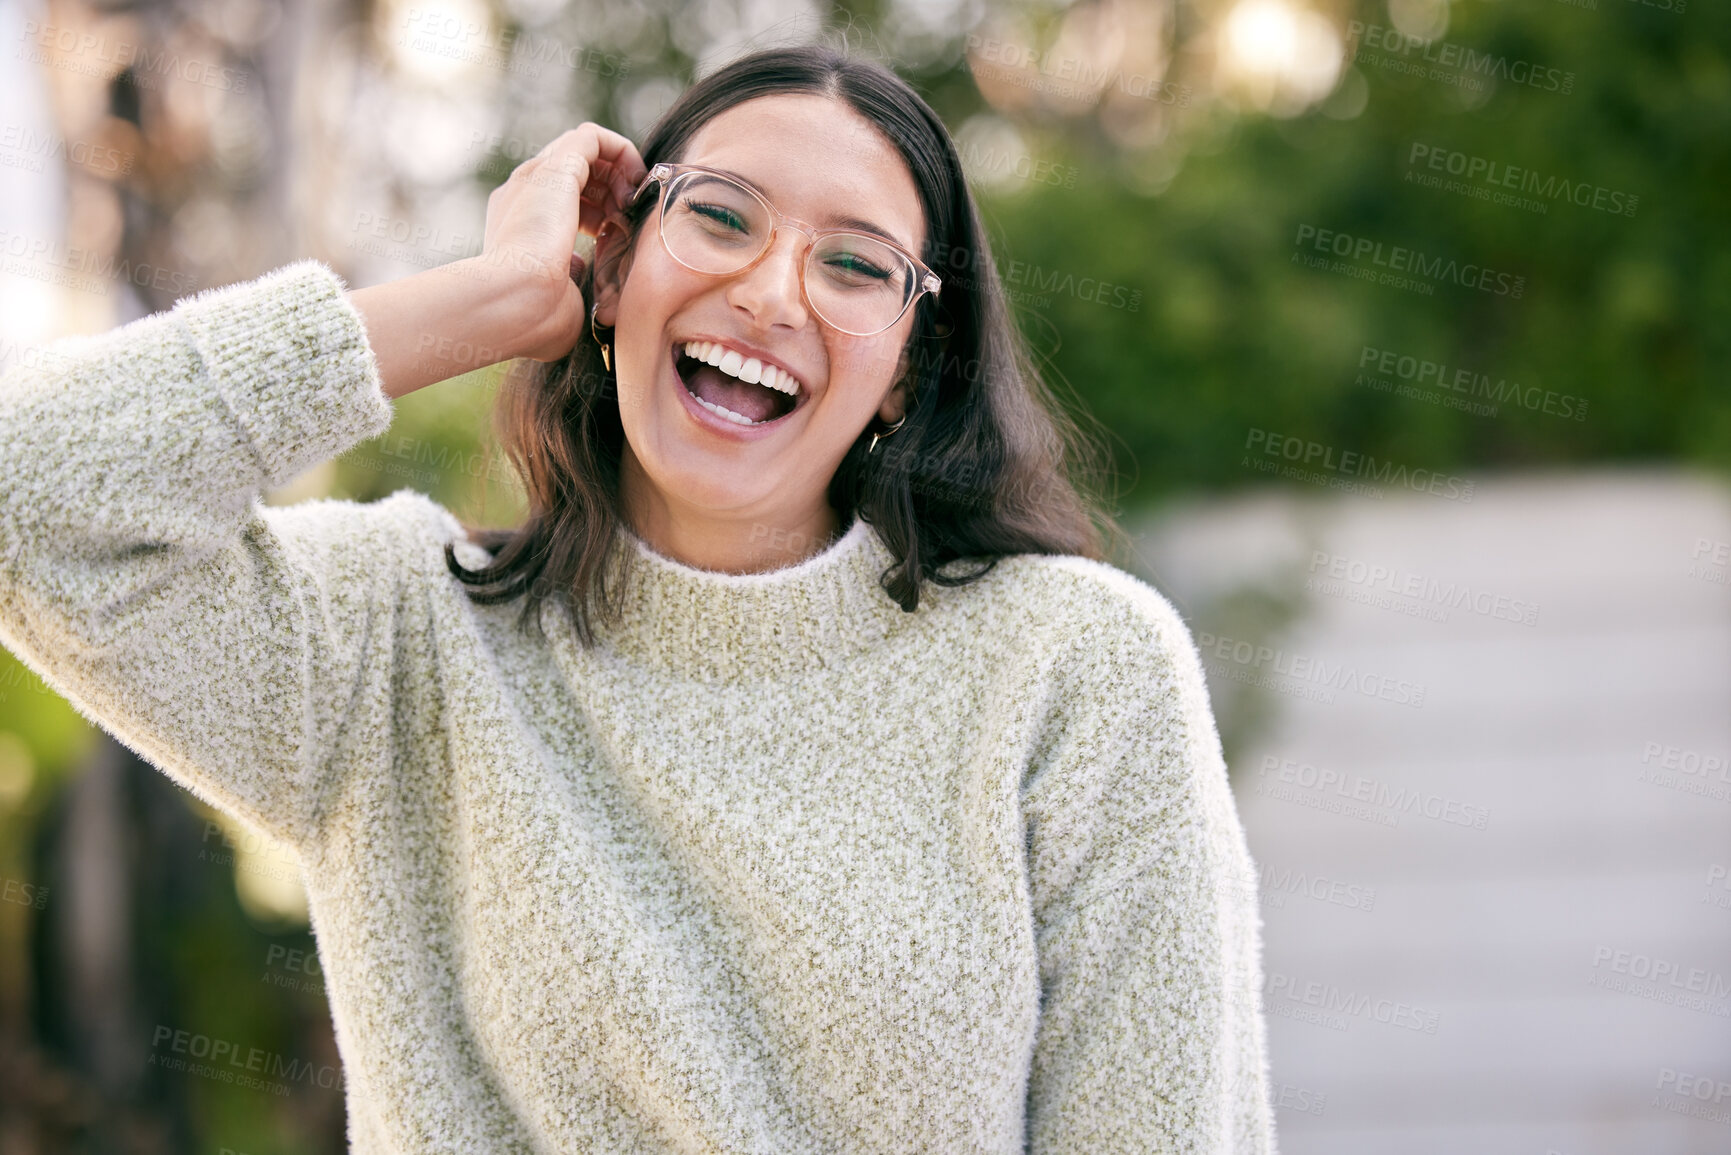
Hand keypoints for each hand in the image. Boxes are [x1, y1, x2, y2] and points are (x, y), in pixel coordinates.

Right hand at [477, 123, 647, 362]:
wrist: (515, 303)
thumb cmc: (536, 317)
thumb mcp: (557, 298)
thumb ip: (565, 280)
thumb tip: (574, 267)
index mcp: (519, 223)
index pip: (562, 200)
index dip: (598, 211)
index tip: (616, 235)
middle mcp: (524, 194)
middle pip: (576, 172)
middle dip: (611, 190)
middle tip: (627, 219)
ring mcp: (537, 177)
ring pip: (586, 151)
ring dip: (618, 173)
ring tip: (632, 204)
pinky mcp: (557, 167)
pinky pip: (594, 136)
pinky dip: (622, 153)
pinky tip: (633, 185)